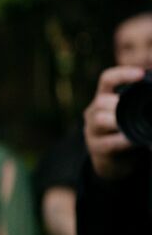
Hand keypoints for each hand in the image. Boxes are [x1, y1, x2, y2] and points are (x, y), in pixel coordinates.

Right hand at [86, 66, 146, 180]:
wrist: (113, 161)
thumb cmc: (126, 131)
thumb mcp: (130, 113)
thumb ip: (139, 102)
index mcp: (104, 98)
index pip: (107, 79)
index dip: (122, 74)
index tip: (141, 73)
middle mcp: (93, 112)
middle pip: (101, 101)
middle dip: (119, 103)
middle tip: (139, 108)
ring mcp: (92, 131)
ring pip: (100, 120)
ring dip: (119, 121)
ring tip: (135, 125)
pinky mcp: (97, 148)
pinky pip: (110, 142)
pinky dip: (124, 141)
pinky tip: (135, 141)